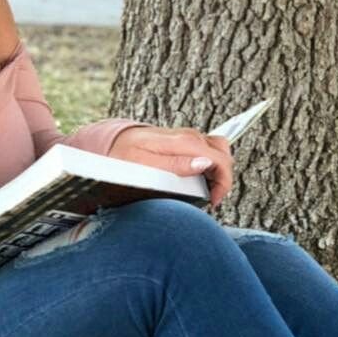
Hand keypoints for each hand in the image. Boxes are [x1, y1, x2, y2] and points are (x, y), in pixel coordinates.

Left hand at [107, 125, 233, 207]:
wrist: (113, 142)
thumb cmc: (125, 155)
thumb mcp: (145, 164)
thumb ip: (176, 164)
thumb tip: (204, 164)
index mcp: (183, 142)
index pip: (220, 159)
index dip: (223, 183)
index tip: (212, 201)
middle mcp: (189, 136)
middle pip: (224, 154)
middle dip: (223, 179)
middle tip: (210, 199)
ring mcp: (188, 137)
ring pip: (219, 151)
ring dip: (218, 171)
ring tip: (206, 190)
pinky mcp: (185, 141)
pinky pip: (208, 150)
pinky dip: (211, 165)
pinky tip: (199, 179)